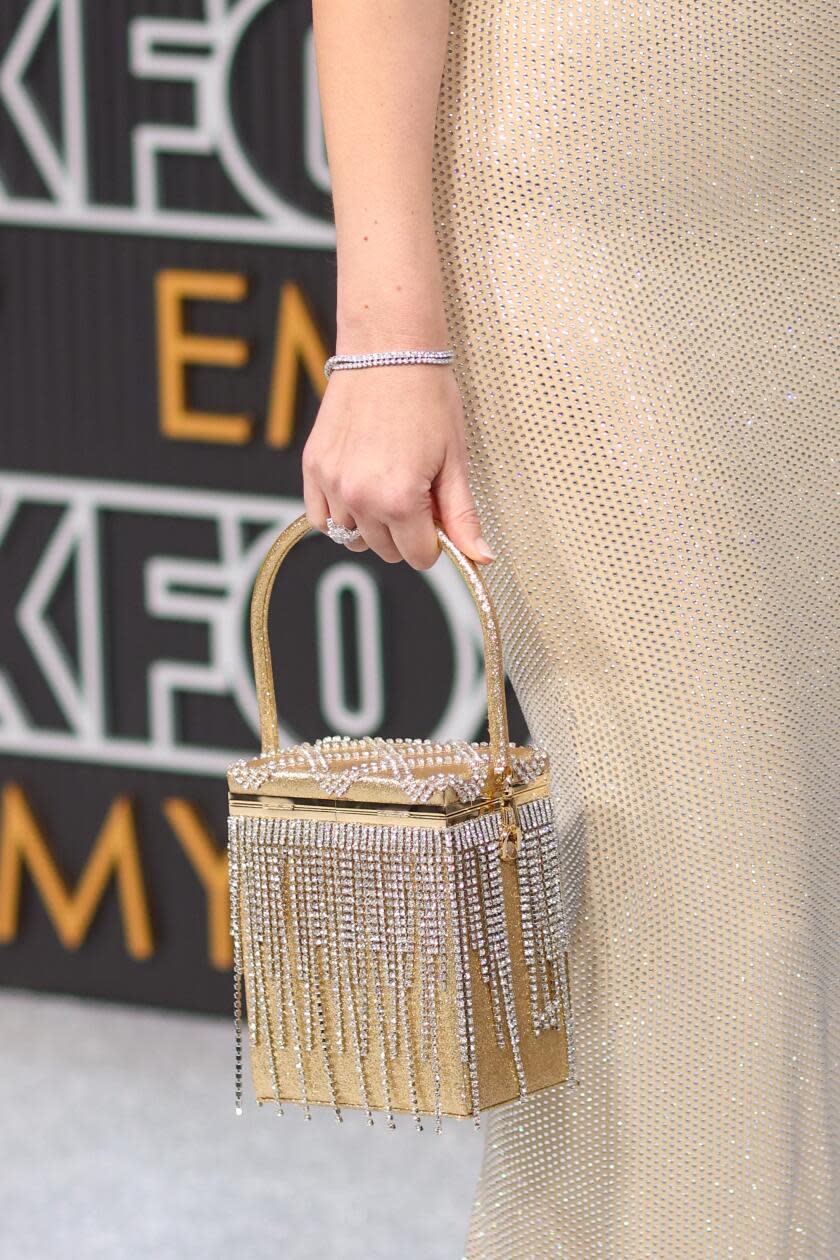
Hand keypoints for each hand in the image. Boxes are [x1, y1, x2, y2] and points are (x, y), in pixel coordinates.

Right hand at [301, 363, 495, 570]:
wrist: (389, 350)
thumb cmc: (427, 397)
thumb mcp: (454, 460)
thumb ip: (461, 516)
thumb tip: (481, 558)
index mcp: (399, 499)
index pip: (419, 556)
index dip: (434, 541)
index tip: (437, 514)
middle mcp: (359, 497)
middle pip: (386, 551)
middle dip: (405, 533)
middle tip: (416, 492)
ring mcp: (331, 483)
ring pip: (352, 538)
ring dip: (372, 526)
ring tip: (387, 488)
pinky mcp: (313, 467)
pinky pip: (320, 518)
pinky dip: (339, 517)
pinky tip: (358, 494)